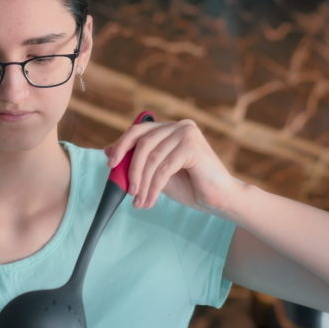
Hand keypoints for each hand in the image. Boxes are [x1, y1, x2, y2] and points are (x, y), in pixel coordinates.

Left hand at [104, 119, 239, 212]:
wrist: (220, 200)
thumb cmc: (191, 186)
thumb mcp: (157, 174)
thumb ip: (137, 162)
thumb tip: (108, 151)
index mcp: (171, 129)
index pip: (139, 130)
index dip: (122, 145)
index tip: (110, 164)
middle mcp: (180, 126)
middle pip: (143, 142)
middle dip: (131, 168)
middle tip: (128, 190)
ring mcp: (187, 133)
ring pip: (152, 158)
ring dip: (143, 183)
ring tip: (139, 201)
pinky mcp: (193, 146)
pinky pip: (164, 168)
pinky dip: (154, 187)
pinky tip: (150, 200)